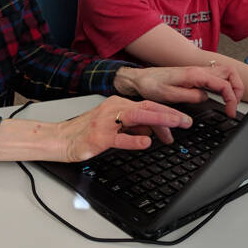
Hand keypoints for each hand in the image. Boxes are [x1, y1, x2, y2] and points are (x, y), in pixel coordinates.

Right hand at [54, 96, 191, 161]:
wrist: (60, 139)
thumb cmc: (85, 132)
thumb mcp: (113, 125)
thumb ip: (132, 126)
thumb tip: (152, 130)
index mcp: (116, 104)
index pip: (147, 105)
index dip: (167, 112)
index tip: (183, 120)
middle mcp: (112, 109)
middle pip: (145, 107)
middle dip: (169, 114)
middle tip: (187, 121)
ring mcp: (105, 123)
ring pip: (136, 117)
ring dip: (158, 120)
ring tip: (174, 126)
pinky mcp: (98, 138)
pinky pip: (119, 138)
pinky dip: (133, 139)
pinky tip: (146, 142)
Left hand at [114, 64, 243, 116]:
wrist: (139, 79)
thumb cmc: (150, 85)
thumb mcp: (169, 95)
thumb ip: (190, 96)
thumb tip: (206, 98)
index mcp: (194, 74)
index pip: (223, 84)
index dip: (231, 99)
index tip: (229, 112)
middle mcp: (198, 70)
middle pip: (230, 73)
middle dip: (238, 88)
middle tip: (234, 105)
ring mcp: (197, 71)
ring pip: (225, 72)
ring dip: (233, 85)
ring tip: (231, 101)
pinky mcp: (194, 74)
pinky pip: (216, 75)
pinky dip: (224, 84)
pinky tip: (220, 94)